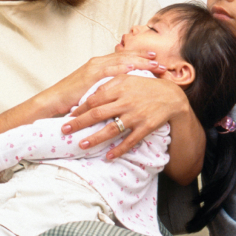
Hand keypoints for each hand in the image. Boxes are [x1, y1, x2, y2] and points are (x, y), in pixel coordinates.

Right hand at [39, 50, 163, 116]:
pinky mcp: (90, 75)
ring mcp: (93, 67)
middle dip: (144, 58)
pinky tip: (135, 68)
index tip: (154, 59)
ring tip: (155, 64)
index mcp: (98, 65)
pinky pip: (110, 69)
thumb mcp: (91, 91)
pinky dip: (123, 67)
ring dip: (139, 62)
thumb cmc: (71, 99)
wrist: (52, 101)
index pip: (122, 58)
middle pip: (125, 56)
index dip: (139, 58)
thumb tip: (120, 93)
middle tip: (160, 60)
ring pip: (121, 60)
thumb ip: (105, 88)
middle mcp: (97, 63)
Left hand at [65, 74, 187, 159]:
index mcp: (118, 88)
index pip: (93, 99)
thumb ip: (107, 85)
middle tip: (64, 131)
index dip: (79, 108)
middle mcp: (125, 102)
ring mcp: (135, 116)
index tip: (69, 116)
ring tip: (81, 145)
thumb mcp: (126, 79)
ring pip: (111, 129)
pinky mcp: (146, 127)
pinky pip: (130, 141)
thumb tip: (89, 94)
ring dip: (95, 138)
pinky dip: (119, 149)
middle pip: (97, 114)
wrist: (171, 96)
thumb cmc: (144, 86)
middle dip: (79, 123)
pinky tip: (109, 156)